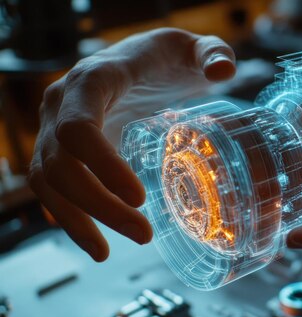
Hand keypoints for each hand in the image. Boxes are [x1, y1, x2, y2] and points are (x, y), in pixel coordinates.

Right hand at [29, 28, 235, 261]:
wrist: (142, 59)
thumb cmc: (168, 57)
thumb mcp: (194, 48)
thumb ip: (212, 53)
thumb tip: (223, 70)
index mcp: (94, 78)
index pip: (80, 125)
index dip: (103, 164)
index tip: (139, 197)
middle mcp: (63, 103)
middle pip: (60, 162)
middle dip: (97, 205)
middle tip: (141, 234)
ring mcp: (56, 126)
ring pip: (47, 179)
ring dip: (76, 219)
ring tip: (106, 252)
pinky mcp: (62, 148)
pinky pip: (51, 185)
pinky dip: (66, 215)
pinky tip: (92, 240)